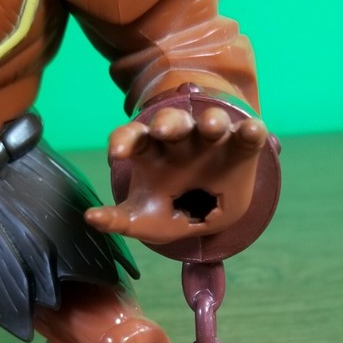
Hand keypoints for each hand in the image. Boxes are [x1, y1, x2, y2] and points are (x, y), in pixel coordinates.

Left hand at [85, 105, 268, 244]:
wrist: (210, 212)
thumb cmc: (173, 208)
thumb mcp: (146, 220)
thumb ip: (121, 221)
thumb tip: (90, 218)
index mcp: (154, 153)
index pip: (134, 139)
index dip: (124, 141)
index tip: (116, 153)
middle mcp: (182, 140)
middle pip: (172, 123)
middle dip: (168, 124)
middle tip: (164, 132)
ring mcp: (213, 139)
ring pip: (210, 121)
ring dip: (211, 121)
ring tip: (213, 128)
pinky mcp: (242, 145)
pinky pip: (248, 133)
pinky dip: (251, 130)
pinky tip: (252, 131)